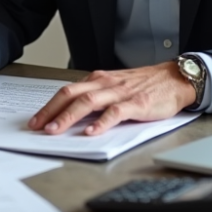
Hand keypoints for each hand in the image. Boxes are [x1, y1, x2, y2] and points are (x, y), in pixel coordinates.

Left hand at [27, 62, 194, 135]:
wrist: (175, 79)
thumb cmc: (145, 85)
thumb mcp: (115, 87)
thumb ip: (97, 97)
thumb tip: (73, 117)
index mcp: (98, 80)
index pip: (67, 91)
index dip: (49, 106)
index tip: (36, 120)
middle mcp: (105, 84)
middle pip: (72, 95)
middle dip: (52, 111)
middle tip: (37, 126)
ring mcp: (120, 93)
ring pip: (88, 102)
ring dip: (69, 117)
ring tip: (56, 130)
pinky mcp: (137, 103)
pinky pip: (116, 112)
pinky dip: (102, 122)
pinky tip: (91, 132)